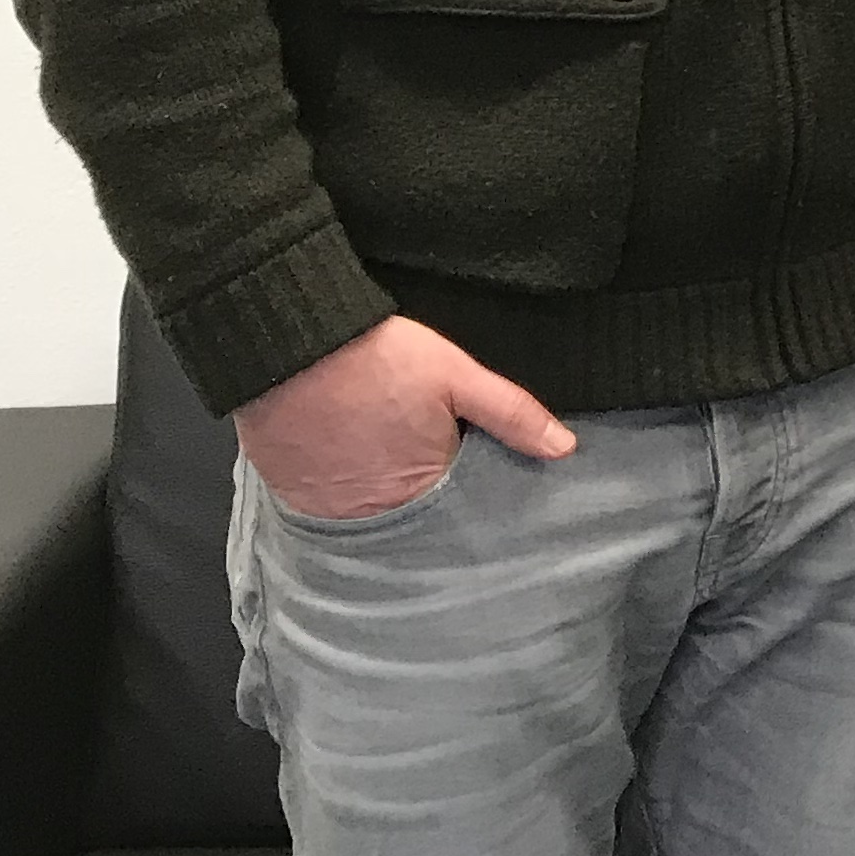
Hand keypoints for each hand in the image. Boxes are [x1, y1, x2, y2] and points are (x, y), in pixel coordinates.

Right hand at [233, 314, 572, 520]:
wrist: (291, 343)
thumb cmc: (377, 356)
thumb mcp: (457, 375)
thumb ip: (511, 414)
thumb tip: (563, 448)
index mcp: (425, 486)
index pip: (457, 505)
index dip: (462, 486)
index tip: (462, 470)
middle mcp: (377, 511)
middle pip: (411, 512)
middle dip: (421, 494)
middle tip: (414, 454)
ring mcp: (330, 509)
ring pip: (367, 511)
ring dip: (376, 491)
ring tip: (378, 454)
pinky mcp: (292, 496)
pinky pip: (324, 505)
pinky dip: (337, 487)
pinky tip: (344, 457)